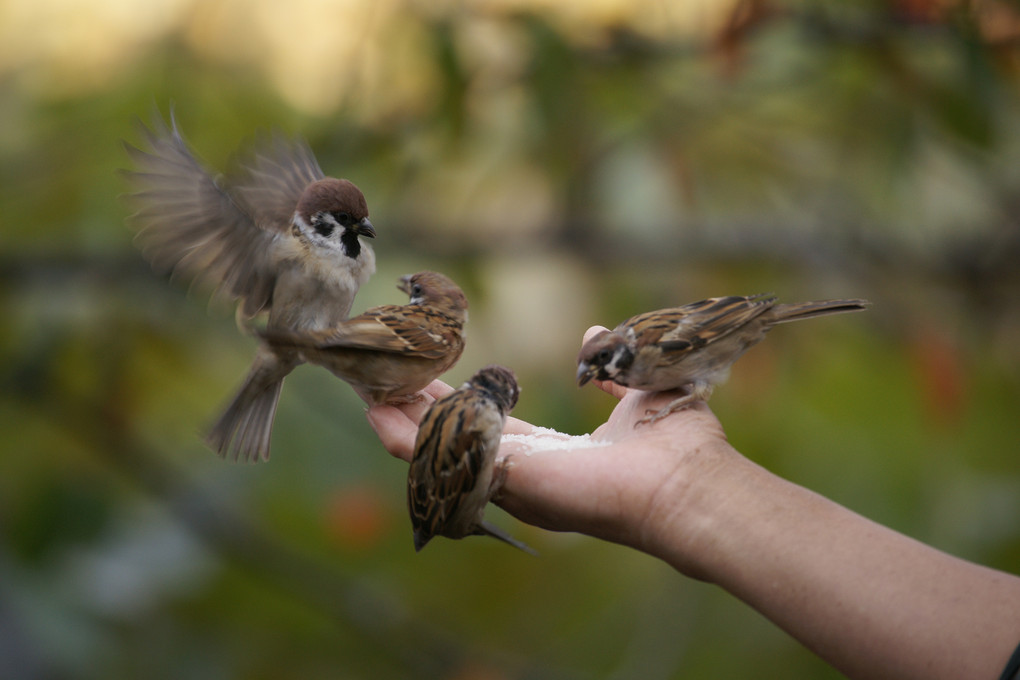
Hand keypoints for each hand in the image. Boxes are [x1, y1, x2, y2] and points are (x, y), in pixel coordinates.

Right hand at [367, 326, 735, 563]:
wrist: (688, 479)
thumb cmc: (674, 443)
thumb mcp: (631, 387)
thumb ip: (603, 365)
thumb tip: (594, 333)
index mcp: (548, 453)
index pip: (486, 424)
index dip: (454, 400)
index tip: (425, 375)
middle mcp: (522, 472)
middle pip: (452, 438)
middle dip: (415, 409)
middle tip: (381, 380)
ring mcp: (511, 481)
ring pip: (438, 450)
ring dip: (400, 421)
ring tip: (368, 391)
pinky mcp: (506, 480)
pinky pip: (444, 459)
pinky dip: (406, 438)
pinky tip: (378, 413)